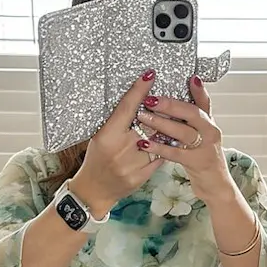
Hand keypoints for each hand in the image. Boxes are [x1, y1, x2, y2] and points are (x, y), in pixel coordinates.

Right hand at [72, 72, 162, 215]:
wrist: (93, 190)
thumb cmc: (96, 159)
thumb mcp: (100, 137)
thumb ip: (117, 123)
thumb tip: (137, 102)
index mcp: (107, 135)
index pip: (127, 107)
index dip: (139, 90)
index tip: (150, 76)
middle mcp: (120, 149)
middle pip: (147, 123)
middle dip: (159, 112)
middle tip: (168, 101)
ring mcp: (131, 164)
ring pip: (157, 141)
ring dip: (166, 131)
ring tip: (173, 122)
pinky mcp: (140, 177)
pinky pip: (160, 158)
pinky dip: (165, 149)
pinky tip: (168, 143)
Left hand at [135, 79, 234, 204]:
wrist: (215, 184)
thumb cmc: (204, 157)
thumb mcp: (202, 134)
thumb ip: (193, 116)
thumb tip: (187, 93)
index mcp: (209, 122)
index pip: (204, 102)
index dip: (198, 90)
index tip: (189, 78)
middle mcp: (210, 132)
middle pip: (191, 113)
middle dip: (170, 105)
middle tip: (151, 99)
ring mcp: (205, 147)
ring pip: (183, 131)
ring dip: (161, 123)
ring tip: (144, 117)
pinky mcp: (197, 162)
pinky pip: (176, 152)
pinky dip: (160, 147)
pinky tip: (147, 143)